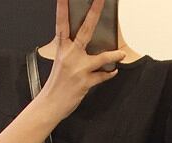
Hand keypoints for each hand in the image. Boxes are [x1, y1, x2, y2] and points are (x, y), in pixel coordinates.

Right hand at [39, 0, 127, 119]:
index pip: (61, 24)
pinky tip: (113, 71)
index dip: (62, 9)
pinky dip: (109, 74)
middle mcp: (70, 55)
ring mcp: (78, 68)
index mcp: (62, 49)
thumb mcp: (60, 62)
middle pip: (85, 30)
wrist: (50, 104)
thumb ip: (71, 50)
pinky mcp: (85, 82)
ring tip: (121, 54)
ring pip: (101, 57)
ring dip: (114, 55)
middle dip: (94, 13)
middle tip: (101, 0)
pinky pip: (102, 76)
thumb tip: (84, 43)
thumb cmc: (56, 84)